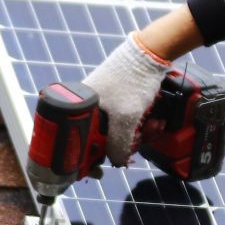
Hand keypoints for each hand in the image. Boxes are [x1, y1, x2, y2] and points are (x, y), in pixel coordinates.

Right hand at [81, 34, 171, 164]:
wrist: (151, 53)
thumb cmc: (132, 78)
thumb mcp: (126, 118)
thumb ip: (118, 145)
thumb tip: (115, 162)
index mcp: (78, 107)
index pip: (74, 141)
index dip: (84, 158)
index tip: (95, 171)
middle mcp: (86, 105)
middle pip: (97, 139)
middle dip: (120, 146)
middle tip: (134, 146)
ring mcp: (102, 102)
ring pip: (114, 132)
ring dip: (133, 136)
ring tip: (150, 128)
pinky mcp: (117, 100)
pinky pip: (124, 122)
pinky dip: (137, 126)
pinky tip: (151, 122)